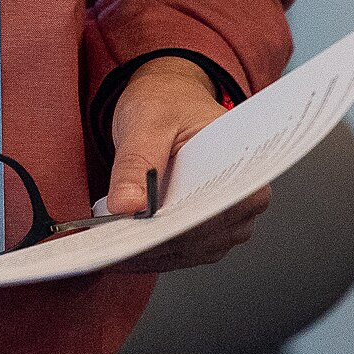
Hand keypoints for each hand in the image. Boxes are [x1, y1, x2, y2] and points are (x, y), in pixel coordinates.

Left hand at [103, 57, 269, 272]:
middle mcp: (244, 201)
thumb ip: (137, 163)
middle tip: (108, 246)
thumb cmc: (167, 102)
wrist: (169, 98)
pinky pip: (178, 252)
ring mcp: (226, 221)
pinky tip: (119, 249)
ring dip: (147, 254)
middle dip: (152, 245)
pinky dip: (149, 253)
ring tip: (108, 248)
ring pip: (187, 252)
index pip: (211, 213)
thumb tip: (126, 207)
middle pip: (199, 238)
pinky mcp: (205, 231)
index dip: (172, 229)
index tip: (133, 239)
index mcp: (244, 169)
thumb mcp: (147, 122)